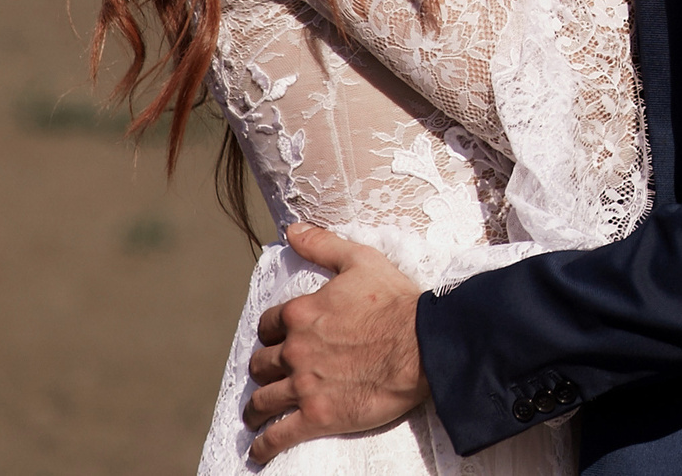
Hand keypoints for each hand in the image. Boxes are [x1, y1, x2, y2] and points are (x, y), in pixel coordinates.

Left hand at [242, 224, 427, 461]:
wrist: (424, 344)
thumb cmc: (397, 301)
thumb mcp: (361, 261)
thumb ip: (323, 245)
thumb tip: (292, 230)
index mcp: (301, 313)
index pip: (268, 325)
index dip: (272, 333)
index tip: (278, 340)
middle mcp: (294, 350)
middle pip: (261, 364)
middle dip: (264, 370)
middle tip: (270, 377)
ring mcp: (303, 385)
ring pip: (263, 401)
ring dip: (257, 409)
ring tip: (257, 416)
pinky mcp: (317, 416)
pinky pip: (278, 436)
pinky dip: (265, 446)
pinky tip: (259, 451)